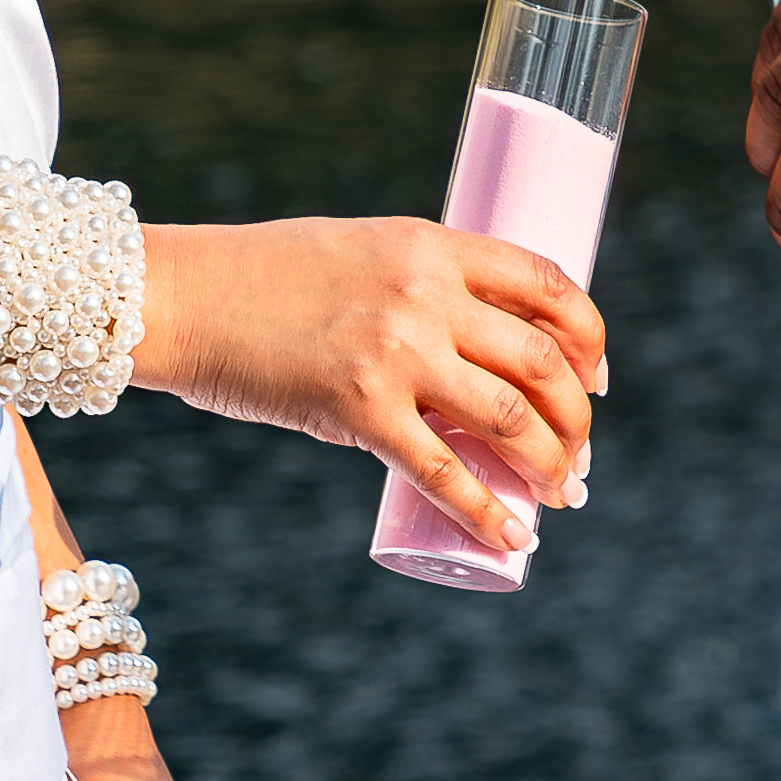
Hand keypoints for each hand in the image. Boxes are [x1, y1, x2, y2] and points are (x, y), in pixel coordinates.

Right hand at [136, 213, 603, 551]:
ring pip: (510, 419)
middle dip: (579, 417)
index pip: (548, 285)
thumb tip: (467, 361)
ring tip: (562, 492)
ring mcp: (396, 352)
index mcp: (432, 244)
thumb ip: (418, 290)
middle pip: (542, 361)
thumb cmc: (264, 278)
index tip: (598, 376)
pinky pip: (443, 473)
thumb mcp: (361, 252)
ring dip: (552, 464)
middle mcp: (426, 294)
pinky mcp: (358, 409)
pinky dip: (489, 512)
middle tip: (581, 452)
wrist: (182, 297)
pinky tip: (514, 536)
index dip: (588, 337)